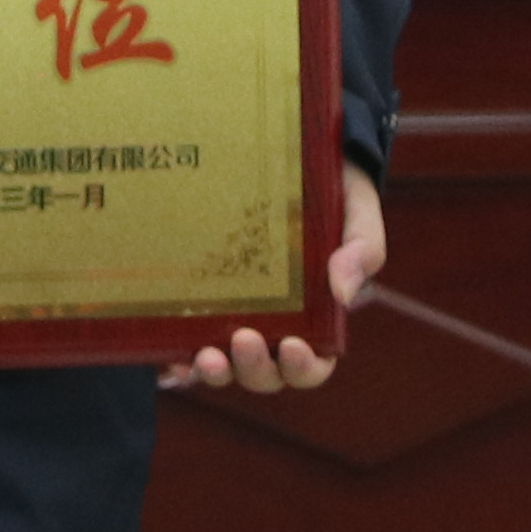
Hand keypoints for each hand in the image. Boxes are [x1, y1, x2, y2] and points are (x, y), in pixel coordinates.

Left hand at [165, 163, 384, 396]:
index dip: (302, 367)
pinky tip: (170, 358)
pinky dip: (178, 360)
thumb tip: (343, 293)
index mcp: (316, 321)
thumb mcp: (356, 217)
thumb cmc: (335, 196)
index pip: (312, 365)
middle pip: (265, 373)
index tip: (294, 347)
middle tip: (245, 340)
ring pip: (225, 365)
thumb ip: (360, 251)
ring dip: (215, 371)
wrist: (294, 158)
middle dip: (255, 368)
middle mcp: (273, 329)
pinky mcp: (199, 302)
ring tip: (206, 357)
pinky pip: (185, 342)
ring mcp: (232, 318)